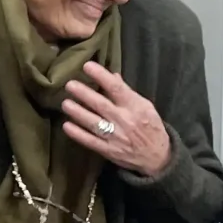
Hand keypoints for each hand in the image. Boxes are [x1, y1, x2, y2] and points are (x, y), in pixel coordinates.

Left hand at [60, 63, 174, 178]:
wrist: (157, 157)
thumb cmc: (151, 127)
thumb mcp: (145, 106)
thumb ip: (127, 92)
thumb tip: (112, 75)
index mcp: (135, 107)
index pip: (117, 88)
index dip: (101, 76)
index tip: (87, 66)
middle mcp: (124, 120)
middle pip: (101, 105)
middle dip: (84, 94)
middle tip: (69, 84)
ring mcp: (116, 137)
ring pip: (93, 123)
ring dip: (78, 112)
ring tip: (65, 103)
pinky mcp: (109, 151)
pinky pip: (90, 141)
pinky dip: (78, 134)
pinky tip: (67, 126)